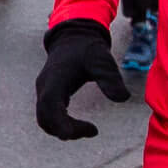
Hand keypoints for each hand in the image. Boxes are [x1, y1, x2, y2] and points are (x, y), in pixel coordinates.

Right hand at [34, 20, 131, 139]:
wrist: (73, 36)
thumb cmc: (88, 49)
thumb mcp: (102, 61)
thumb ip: (111, 79)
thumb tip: (123, 98)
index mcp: (55, 80)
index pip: (51, 110)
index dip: (67, 125)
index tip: (93, 130)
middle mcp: (44, 87)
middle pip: (45, 119)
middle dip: (67, 131)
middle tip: (92, 131)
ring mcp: (44, 90)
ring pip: (44, 120)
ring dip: (62, 129)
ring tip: (87, 129)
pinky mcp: (48, 92)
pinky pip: (47, 115)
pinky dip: (61, 124)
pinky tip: (79, 124)